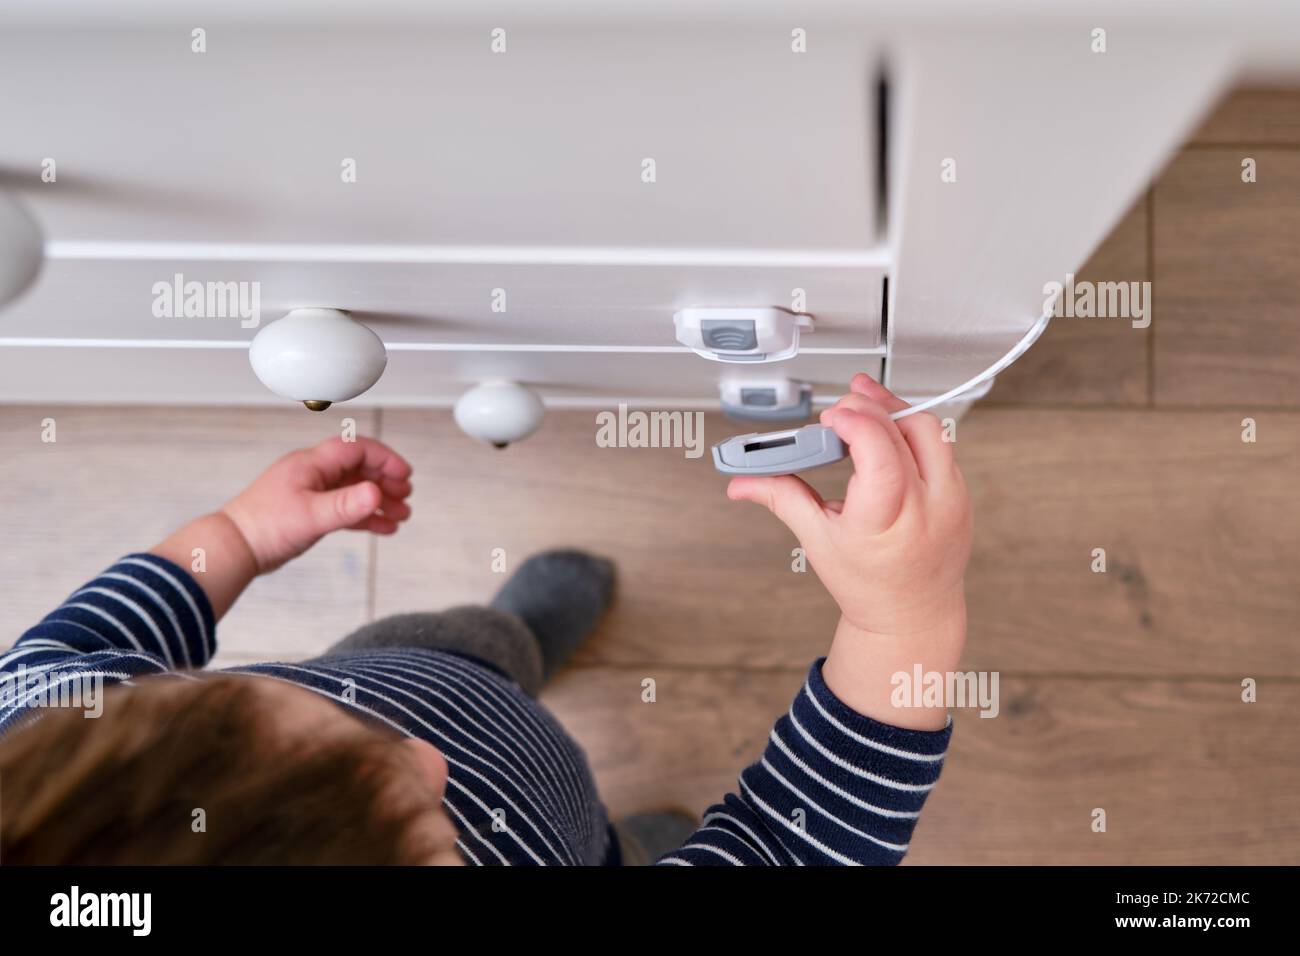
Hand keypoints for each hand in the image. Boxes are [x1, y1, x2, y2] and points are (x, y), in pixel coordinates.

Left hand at [221, 436, 413, 573]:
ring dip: (379, 500)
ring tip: (400, 514)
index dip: (384, 459)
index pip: (357, 449)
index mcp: (312, 464)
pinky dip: (364, 515)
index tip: (404, 475)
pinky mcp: (310, 511)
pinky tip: (381, 527)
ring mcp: (312, 491)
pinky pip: (345, 507)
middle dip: (385, 480)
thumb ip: (346, 505)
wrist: (235, 547)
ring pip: (354, 489)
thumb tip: (377, 493)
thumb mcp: (311, 516)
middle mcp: (313, 473)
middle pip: (359, 467)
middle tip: (405, 496)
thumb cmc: (264, 527)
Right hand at [726, 375, 970, 726]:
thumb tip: (741, 483)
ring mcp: (950, 498)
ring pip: (928, 428)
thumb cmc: (866, 584)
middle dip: (865, 408)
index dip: (854, 422)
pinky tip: (886, 425)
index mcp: (884, 520)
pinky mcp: (960, 493)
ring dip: (893, 409)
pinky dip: (910, 428)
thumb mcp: (817, 541)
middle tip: (837, 413)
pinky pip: (940, 444)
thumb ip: (781, 498)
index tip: (829, 419)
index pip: (878, 451)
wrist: (911, 614)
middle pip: (902, 429)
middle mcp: (925, 506)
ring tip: (863, 403)